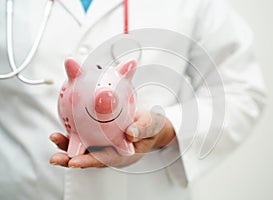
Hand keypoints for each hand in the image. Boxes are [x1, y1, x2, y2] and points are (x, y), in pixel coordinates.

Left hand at [49, 110, 174, 167]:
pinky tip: (63, 131)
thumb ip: (142, 129)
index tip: (75, 162)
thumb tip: (130, 134)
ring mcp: (105, 145)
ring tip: (55, 139)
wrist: (148, 123)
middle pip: (90, 157)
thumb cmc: (150, 126)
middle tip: (56, 158)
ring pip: (85, 149)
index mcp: (125, 154)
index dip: (90, 161)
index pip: (106, 159)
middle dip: (71, 159)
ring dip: (68, 147)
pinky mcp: (101, 137)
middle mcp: (112, 152)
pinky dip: (73, 136)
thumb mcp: (150, 125)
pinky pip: (85, 138)